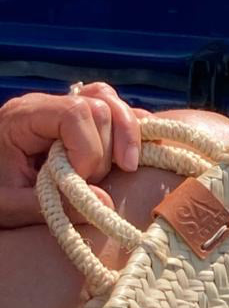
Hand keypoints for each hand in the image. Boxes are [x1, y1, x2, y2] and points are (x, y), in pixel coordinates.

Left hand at [0, 83, 141, 227]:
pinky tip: (136, 155)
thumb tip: (106, 202)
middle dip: (107, 149)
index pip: (75, 114)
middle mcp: (48, 104)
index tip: (82, 181)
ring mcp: (68, 109)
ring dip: (128, 136)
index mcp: (24, 117)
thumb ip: (54, 205)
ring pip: (112, 101)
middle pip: (100, 106)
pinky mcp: (85, 122)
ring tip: (126, 167)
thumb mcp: (11, 206)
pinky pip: (118, 111)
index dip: (89, 149)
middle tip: (93, 181)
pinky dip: (134, 130)